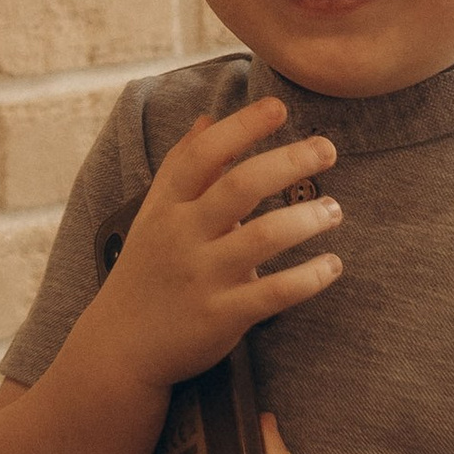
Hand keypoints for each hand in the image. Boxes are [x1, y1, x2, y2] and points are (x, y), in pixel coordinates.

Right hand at [93, 100, 342, 392]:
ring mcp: (202, 277)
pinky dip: (310, 277)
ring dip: (307, 218)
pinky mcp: (221, 316)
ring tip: (334, 211)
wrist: (120, 347)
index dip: (241, 127)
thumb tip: (208, 119)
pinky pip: (275, 293)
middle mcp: (182, 236)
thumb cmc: (147, 272)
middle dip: (290, 161)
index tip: (278, 107)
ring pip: (263, 236)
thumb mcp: (154, 215)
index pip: (202, 155)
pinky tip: (332, 265)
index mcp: (166, 207)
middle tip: (327, 150)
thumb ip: (183, 168)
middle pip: (240, 186)